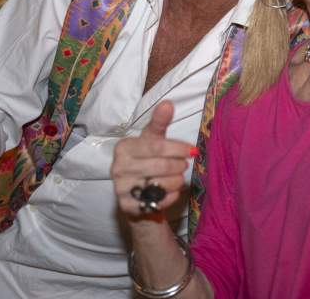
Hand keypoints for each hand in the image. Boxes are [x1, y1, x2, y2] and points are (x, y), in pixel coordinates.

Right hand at [111, 101, 197, 217]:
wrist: (137, 193)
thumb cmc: (147, 160)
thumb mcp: (152, 140)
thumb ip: (160, 123)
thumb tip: (168, 103)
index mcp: (124, 147)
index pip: (156, 146)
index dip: (177, 149)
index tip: (191, 150)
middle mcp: (118, 167)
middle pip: (160, 166)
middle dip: (178, 166)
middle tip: (184, 165)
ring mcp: (121, 188)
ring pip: (161, 184)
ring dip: (177, 181)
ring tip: (178, 177)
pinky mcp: (127, 206)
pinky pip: (158, 202)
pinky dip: (170, 197)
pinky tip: (169, 191)